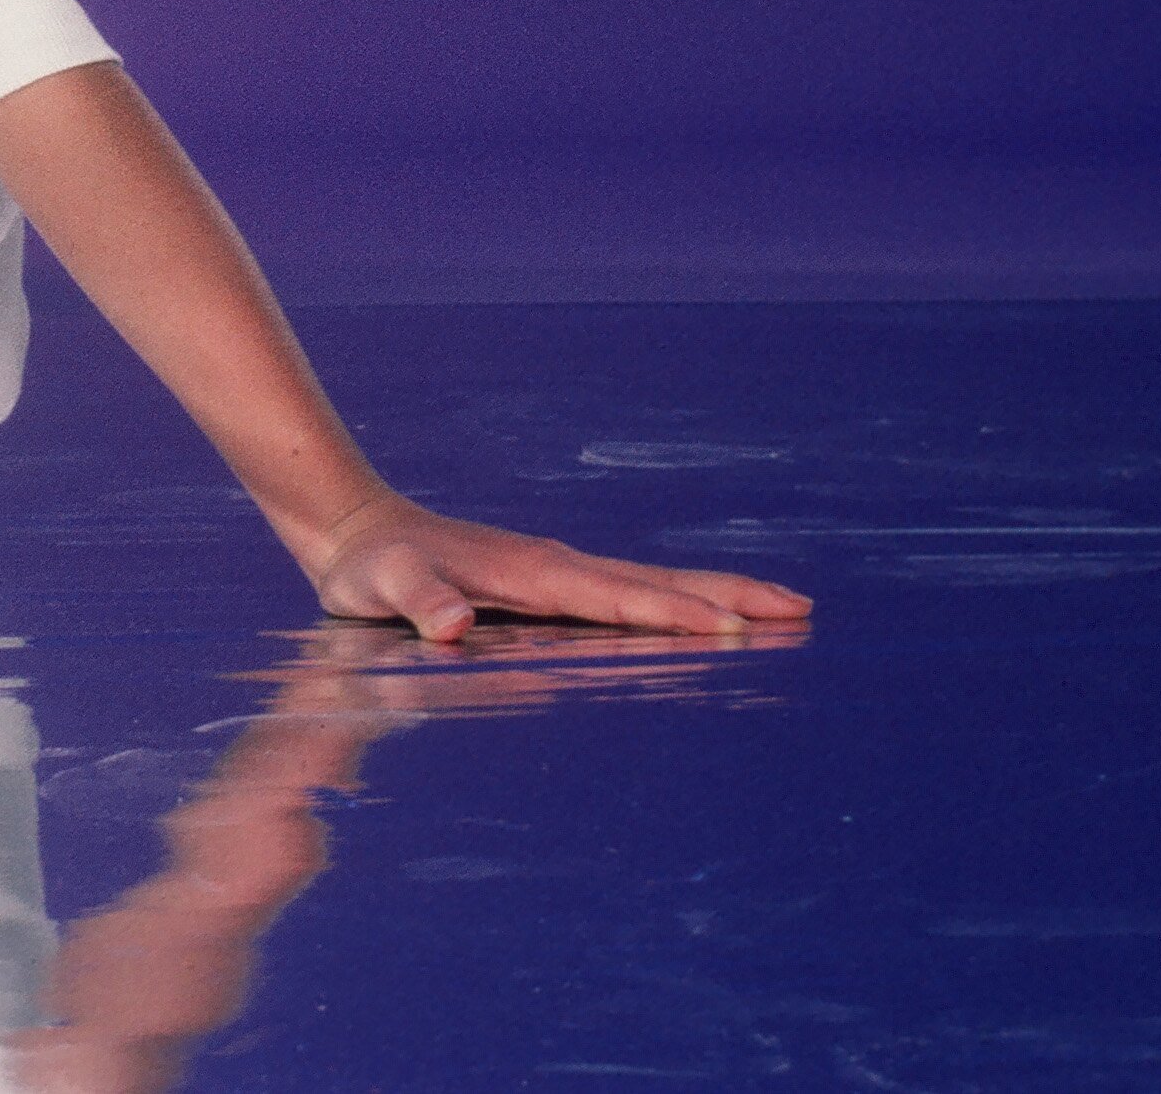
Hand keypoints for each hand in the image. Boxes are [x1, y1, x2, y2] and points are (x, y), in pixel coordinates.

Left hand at [296, 493, 809, 641]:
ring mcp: (560, 573)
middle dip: (731, 596)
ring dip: (720, 596)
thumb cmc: (370, 568)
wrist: (357, 530)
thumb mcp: (382, 586)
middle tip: (803, 610)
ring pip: (655, 584)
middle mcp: (560, 567)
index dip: (675, 615)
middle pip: (660, 582)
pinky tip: (705, 618)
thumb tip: (453, 625)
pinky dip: (681, 603)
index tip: (736, 629)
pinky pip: (632, 594)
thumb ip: (417, 602)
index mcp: (536, 574)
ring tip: (786, 610)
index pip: (620, 598)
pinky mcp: (553, 584)